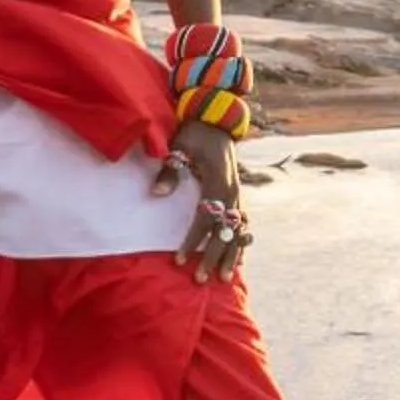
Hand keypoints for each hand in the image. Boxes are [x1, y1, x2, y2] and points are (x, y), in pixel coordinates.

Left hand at [151, 118, 248, 284]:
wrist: (216, 119)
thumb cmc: (194, 133)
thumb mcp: (179, 146)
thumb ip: (169, 170)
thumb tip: (156, 194)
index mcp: (218, 182)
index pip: (205, 218)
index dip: (192, 240)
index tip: (179, 259)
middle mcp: (232, 192)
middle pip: (224, 232)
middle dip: (212, 257)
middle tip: (201, 280)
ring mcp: (237, 194)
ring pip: (238, 231)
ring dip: (231, 255)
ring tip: (224, 278)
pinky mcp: (236, 194)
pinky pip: (242, 223)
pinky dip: (240, 242)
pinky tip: (238, 260)